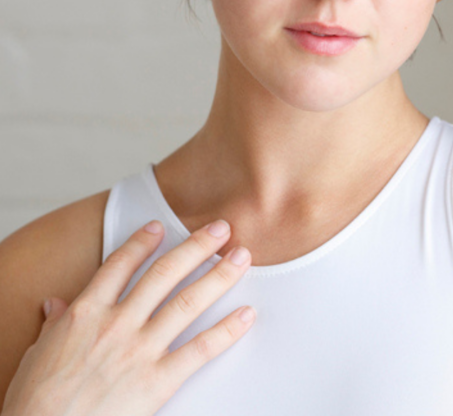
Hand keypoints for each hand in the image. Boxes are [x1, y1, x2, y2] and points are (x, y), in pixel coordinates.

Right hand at [2, 220, 253, 415]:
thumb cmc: (32, 405)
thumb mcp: (35, 356)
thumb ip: (53, 325)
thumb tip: (54, 303)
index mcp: (85, 314)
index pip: (119, 266)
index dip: (142, 243)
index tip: (160, 227)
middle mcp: (116, 324)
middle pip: (165, 273)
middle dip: (196, 247)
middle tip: (221, 228)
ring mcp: (139, 351)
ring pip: (188, 302)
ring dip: (219, 276)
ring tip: (242, 257)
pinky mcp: (157, 382)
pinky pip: (200, 350)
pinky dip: (227, 331)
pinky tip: (247, 315)